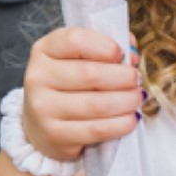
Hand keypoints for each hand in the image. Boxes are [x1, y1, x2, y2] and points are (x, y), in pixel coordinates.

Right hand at [22, 27, 142, 161]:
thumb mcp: (78, 58)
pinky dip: (121, 124)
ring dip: (127, 101)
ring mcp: (43, 108)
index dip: (104, 45)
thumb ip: (105, 48)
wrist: (42, 124)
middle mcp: (38, 77)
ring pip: (97, 104)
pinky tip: (131, 118)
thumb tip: (131, 54)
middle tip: (137, 79)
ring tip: (137, 98)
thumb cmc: (69, 85)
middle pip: (90, 74)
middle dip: (124, 77)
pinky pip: (97, 129)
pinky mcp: (54, 135)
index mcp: (44, 50)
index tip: (120, 53)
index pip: (75, 40)